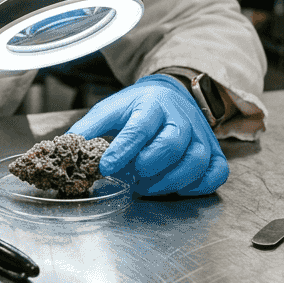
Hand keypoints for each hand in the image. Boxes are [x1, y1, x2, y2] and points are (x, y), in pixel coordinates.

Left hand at [67, 74, 227, 195]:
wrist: (172, 94)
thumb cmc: (138, 107)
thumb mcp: (111, 109)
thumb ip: (90, 128)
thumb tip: (66, 148)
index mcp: (152, 105)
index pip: (139, 127)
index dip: (123, 150)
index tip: (106, 167)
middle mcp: (180, 118)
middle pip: (173, 144)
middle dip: (149, 166)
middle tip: (131, 177)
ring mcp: (201, 136)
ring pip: (196, 161)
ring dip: (170, 181)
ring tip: (147, 187)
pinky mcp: (215, 152)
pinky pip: (216, 173)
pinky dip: (199, 185)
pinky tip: (176, 188)